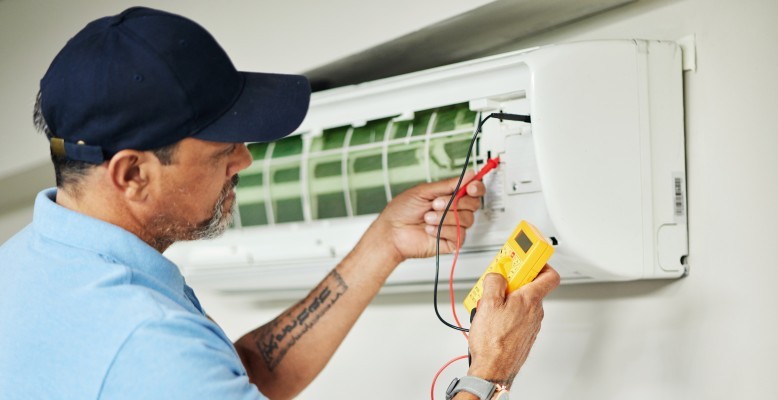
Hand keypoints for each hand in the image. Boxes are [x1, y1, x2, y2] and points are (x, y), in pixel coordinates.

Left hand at [371, 172, 485, 262]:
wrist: (391, 232)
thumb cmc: (401, 211)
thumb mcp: (424, 191)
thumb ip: (448, 184)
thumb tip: (469, 175)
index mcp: (449, 196)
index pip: (473, 190)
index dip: (476, 187)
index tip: (470, 187)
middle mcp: (453, 210)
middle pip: (473, 204)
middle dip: (454, 203)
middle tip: (435, 204)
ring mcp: (453, 226)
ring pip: (467, 219)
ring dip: (444, 217)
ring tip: (427, 218)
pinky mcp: (451, 241)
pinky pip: (459, 234)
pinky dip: (443, 230)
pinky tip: (430, 229)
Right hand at [466, 265, 560, 386]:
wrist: (493, 370)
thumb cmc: (493, 343)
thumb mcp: (488, 303)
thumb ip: (494, 282)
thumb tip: (497, 275)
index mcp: (530, 300)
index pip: (549, 274)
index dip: (539, 262)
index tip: (526, 256)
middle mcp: (535, 312)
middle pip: (530, 286)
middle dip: (513, 281)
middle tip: (497, 281)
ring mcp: (531, 325)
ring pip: (522, 302)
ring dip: (507, 298)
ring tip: (488, 304)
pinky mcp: (524, 335)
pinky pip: (517, 316)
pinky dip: (506, 313)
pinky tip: (491, 318)